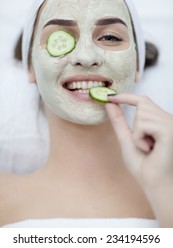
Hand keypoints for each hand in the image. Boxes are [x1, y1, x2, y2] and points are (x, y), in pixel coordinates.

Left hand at [105, 93, 172, 225]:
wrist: (153, 183)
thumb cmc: (143, 165)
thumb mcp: (127, 138)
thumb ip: (119, 120)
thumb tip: (110, 104)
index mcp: (160, 121)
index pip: (143, 100)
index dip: (126, 96)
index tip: (110, 97)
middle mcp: (168, 119)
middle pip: (142, 105)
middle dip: (135, 125)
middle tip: (144, 144)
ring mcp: (170, 124)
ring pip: (141, 114)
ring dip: (137, 134)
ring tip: (147, 148)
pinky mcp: (169, 131)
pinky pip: (144, 124)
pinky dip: (140, 138)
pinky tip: (150, 149)